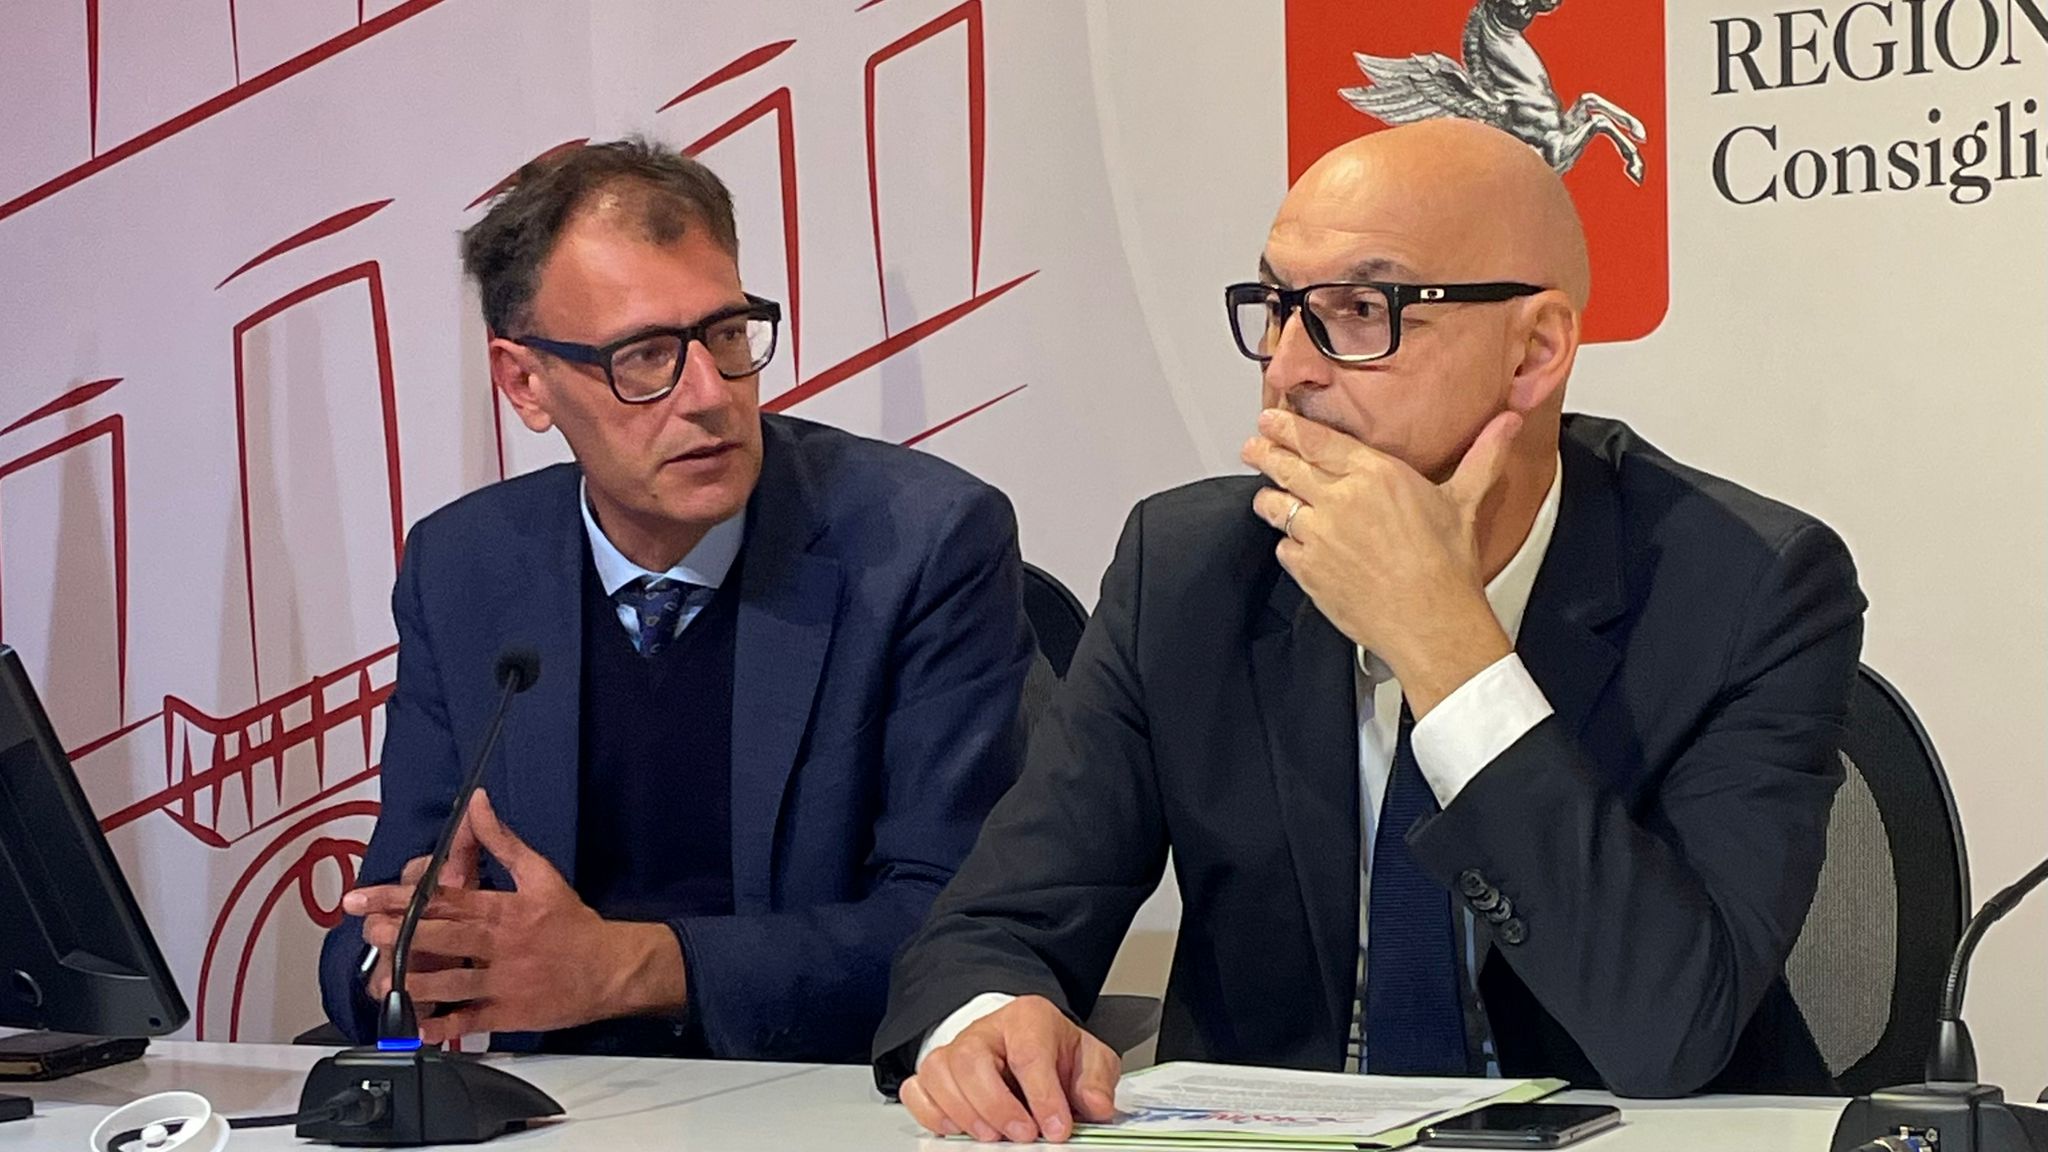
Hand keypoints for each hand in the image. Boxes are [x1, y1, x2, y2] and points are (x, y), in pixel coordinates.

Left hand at [344, 791, 685, 1043]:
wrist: (612, 968)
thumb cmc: (572, 922)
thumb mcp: (541, 874)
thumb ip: (502, 840)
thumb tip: (477, 803)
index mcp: (505, 909)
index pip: (447, 899)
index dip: (403, 897)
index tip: (368, 898)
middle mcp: (501, 945)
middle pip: (446, 937)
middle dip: (405, 934)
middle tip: (371, 930)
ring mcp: (504, 981)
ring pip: (453, 983)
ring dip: (417, 981)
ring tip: (382, 980)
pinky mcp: (510, 1013)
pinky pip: (472, 1021)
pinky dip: (445, 1027)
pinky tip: (419, 1028)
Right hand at [900, 995, 1119, 1143]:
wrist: (1027, 1043)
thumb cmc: (1054, 1052)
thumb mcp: (1089, 1058)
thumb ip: (1097, 1080)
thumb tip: (1095, 1105)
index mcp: (1028, 1018)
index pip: (1029, 1053)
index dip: (1043, 1096)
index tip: (1057, 1129)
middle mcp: (985, 1030)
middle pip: (972, 1060)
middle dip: (997, 1105)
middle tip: (1022, 1135)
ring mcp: (955, 1050)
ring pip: (939, 1073)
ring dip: (964, 1113)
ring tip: (992, 1137)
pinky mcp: (935, 1073)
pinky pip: (917, 1089)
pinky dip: (931, 1114)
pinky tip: (957, 1129)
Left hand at [1242, 407, 1521, 716]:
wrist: (1432, 624)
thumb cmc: (1448, 567)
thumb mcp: (1465, 501)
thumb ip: (1482, 456)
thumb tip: (1507, 422)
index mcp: (1375, 474)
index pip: (1316, 439)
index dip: (1286, 426)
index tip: (1270, 419)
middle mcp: (1340, 499)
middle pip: (1284, 466)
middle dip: (1264, 453)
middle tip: (1254, 446)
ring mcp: (1318, 535)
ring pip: (1274, 506)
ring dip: (1269, 499)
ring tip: (1269, 496)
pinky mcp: (1307, 570)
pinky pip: (1283, 549)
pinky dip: (1288, 545)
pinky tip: (1297, 545)